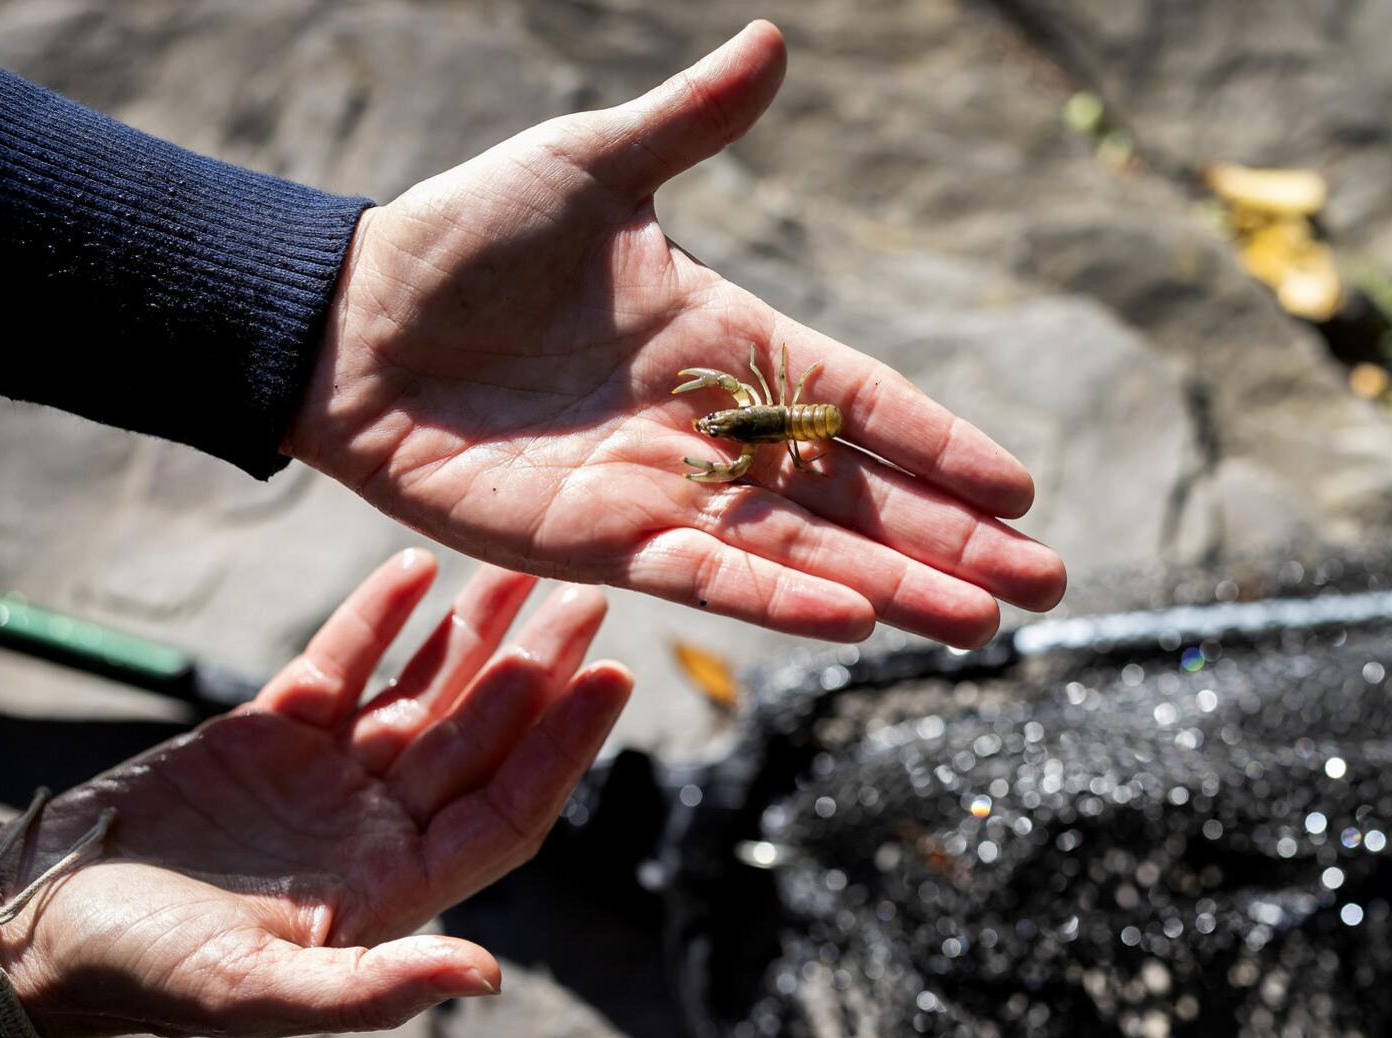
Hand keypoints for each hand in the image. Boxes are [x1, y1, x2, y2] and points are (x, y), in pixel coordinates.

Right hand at [0, 551, 630, 1037]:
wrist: (41, 927)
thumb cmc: (147, 975)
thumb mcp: (258, 992)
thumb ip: (371, 990)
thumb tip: (486, 979)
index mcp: (394, 888)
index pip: (507, 810)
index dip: (563, 748)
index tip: (614, 679)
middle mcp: (376, 828)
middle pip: (480, 740)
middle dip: (537, 672)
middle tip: (589, 599)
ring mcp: (328, 778)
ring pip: (422, 695)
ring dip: (473, 637)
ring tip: (522, 573)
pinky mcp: (270, 734)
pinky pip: (341, 666)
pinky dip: (377, 620)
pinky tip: (416, 572)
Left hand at [282, 21, 1064, 649]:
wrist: (347, 316)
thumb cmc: (463, 236)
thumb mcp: (587, 165)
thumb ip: (688, 123)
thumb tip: (774, 39)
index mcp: (731, 341)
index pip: (863, 402)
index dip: (938, 445)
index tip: (1020, 489)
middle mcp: (714, 433)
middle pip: (857, 497)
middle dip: (950, 545)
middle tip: (1045, 587)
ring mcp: (661, 494)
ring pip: (801, 551)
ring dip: (893, 588)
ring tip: (980, 625)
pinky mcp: (599, 541)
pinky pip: (706, 575)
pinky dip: (778, 598)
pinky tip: (854, 620)